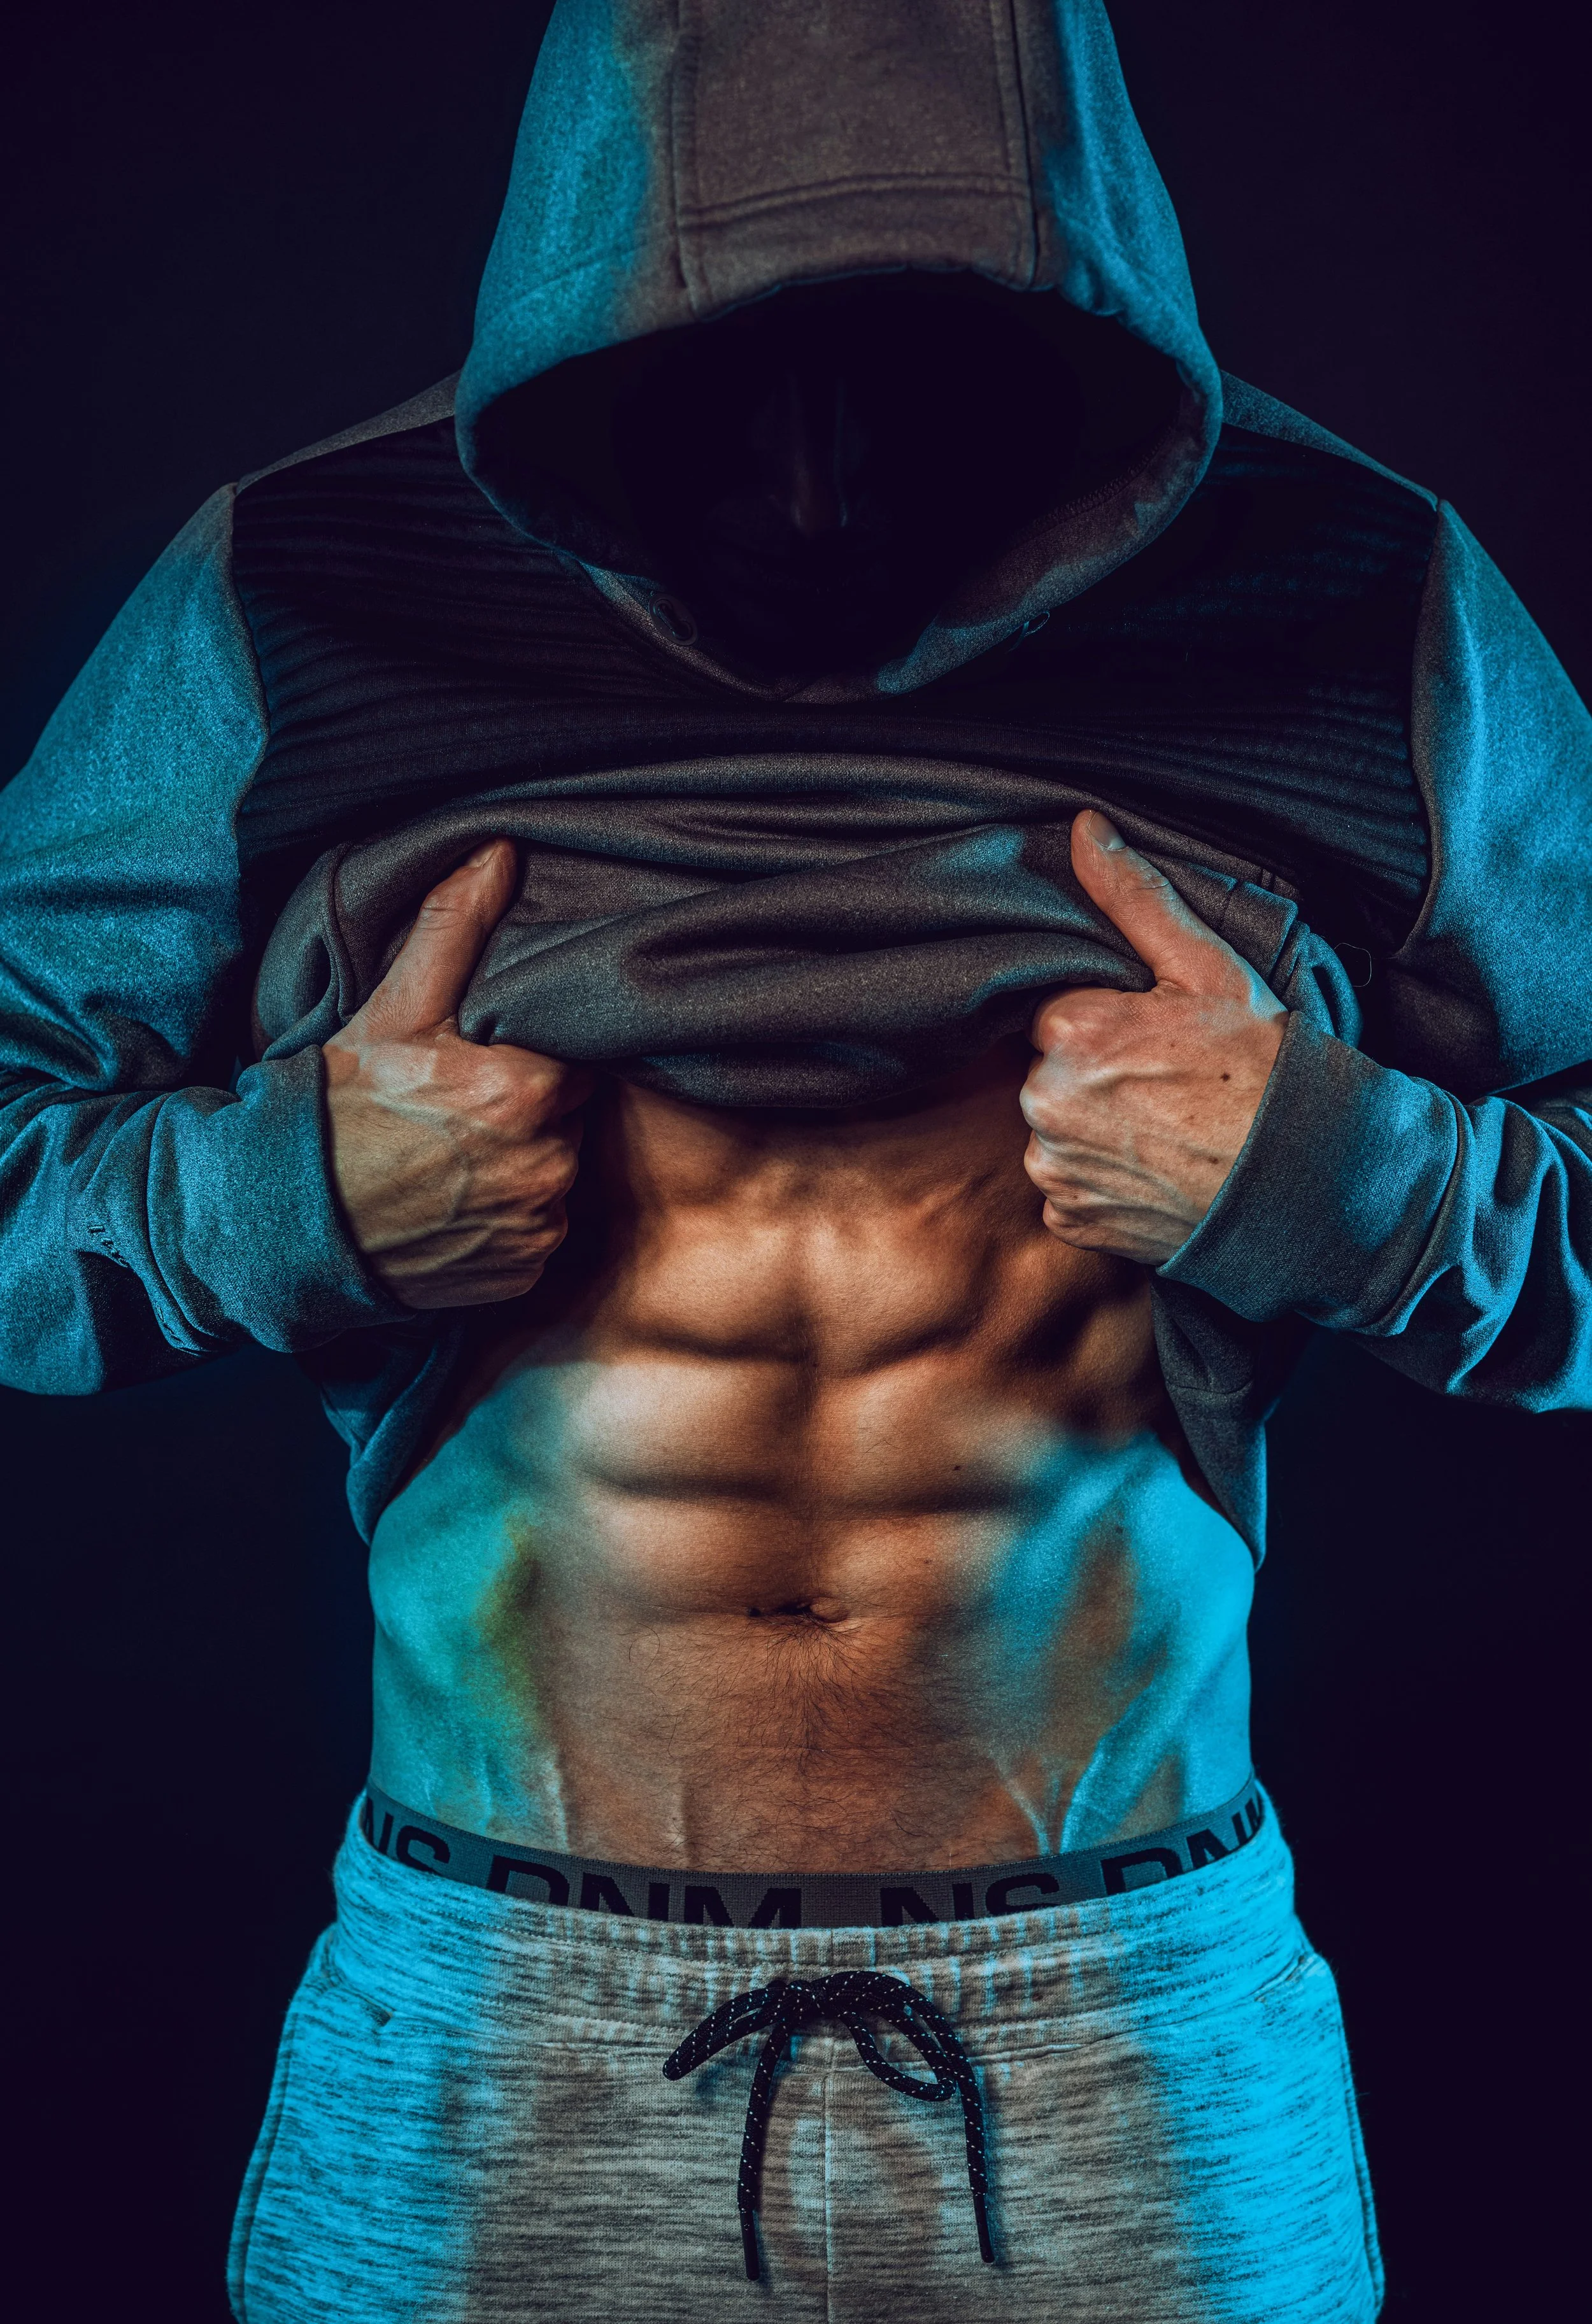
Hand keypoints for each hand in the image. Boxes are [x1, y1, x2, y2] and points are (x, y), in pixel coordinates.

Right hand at [322, 840, 590, 1308]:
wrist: (285, 1219)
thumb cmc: (339, 1108)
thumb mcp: (392, 1010)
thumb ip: (452, 930)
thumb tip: (500, 851)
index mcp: (526, 1090)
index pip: (580, 1054)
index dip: (542, 1050)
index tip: (501, 1054)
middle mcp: (545, 1163)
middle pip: (574, 1115)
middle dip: (535, 1104)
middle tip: (468, 1103)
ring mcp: (536, 1224)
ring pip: (560, 1172)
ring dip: (526, 1161)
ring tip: (458, 1154)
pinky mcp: (522, 1273)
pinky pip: (541, 1231)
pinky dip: (511, 1217)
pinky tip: (459, 1201)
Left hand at [1021, 811, 1285, 1265]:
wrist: (1303, 1179)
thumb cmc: (1262, 1068)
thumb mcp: (1209, 968)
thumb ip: (1135, 898)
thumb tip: (1083, 828)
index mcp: (1071, 1032)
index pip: (1055, 1016)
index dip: (1104, 1025)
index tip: (1152, 1039)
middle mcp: (1046, 1103)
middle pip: (1049, 1074)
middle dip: (1095, 1076)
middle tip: (1167, 1086)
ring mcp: (1056, 1168)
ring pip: (1055, 1132)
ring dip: (1095, 1130)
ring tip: (1166, 1129)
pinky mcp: (1070, 1222)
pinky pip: (1067, 1190)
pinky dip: (1101, 1183)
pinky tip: (1153, 1169)